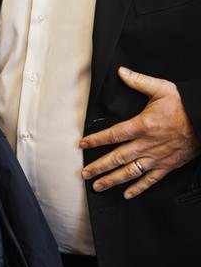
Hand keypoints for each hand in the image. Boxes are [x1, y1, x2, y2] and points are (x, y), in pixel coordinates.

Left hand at [80, 67, 200, 198]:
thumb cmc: (184, 105)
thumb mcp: (161, 88)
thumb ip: (138, 81)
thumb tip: (120, 71)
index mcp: (142, 126)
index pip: (113, 134)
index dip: (96, 140)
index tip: (82, 144)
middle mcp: (147, 145)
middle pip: (118, 158)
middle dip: (99, 166)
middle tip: (84, 173)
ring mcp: (157, 158)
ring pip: (130, 172)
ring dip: (113, 180)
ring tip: (98, 186)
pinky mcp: (167, 166)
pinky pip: (150, 180)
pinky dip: (138, 188)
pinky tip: (127, 194)